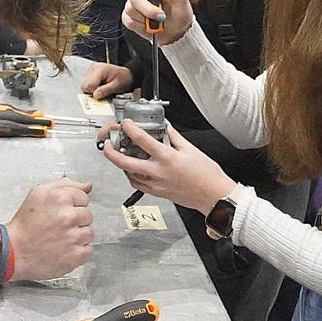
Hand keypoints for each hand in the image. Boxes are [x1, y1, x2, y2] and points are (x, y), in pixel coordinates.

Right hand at [4, 178, 93, 281]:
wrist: (14, 251)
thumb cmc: (25, 224)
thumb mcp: (39, 194)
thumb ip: (64, 185)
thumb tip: (87, 186)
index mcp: (60, 198)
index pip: (84, 197)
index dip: (72, 205)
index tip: (61, 212)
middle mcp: (68, 216)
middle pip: (88, 216)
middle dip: (76, 221)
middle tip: (58, 226)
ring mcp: (73, 237)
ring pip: (89, 233)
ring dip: (78, 236)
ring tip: (60, 238)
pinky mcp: (75, 255)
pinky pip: (88, 250)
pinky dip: (78, 252)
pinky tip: (64, 249)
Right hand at [80, 61, 135, 99]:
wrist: (126, 75)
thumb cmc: (124, 79)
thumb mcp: (117, 86)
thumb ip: (105, 90)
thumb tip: (95, 95)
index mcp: (100, 69)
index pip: (89, 84)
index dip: (94, 92)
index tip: (102, 94)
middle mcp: (94, 68)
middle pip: (85, 85)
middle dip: (93, 92)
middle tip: (103, 91)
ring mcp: (91, 70)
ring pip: (84, 86)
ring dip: (93, 90)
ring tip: (103, 88)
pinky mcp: (90, 74)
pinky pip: (87, 84)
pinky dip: (93, 88)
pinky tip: (100, 86)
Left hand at [98, 119, 234, 214]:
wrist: (213, 196)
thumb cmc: (207, 175)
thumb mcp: (191, 149)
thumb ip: (174, 137)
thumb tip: (165, 128)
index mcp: (167, 158)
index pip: (142, 141)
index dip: (130, 129)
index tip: (126, 124)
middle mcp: (158, 172)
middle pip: (125, 163)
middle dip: (111, 153)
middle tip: (107, 145)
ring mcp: (156, 185)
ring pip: (129, 175)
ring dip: (121, 165)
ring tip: (121, 155)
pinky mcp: (158, 193)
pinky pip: (138, 184)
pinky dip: (132, 176)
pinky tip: (134, 170)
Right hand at [119, 0, 193, 45]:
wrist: (175, 34)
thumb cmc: (179, 15)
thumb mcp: (182, 1)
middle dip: (148, 9)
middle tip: (161, 16)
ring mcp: (134, 5)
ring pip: (131, 10)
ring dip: (146, 19)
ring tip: (158, 22)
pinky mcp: (129, 17)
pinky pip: (128, 21)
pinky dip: (140, 27)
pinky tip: (149, 26)